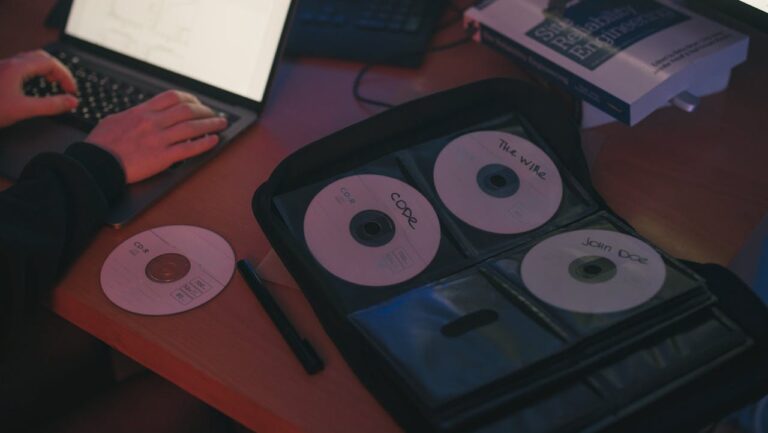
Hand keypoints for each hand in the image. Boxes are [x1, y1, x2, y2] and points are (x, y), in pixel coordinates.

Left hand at [0, 50, 77, 127]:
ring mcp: (3, 68)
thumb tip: (71, 102)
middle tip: (65, 86)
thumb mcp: (24, 110)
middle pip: (41, 57)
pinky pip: (21, 67)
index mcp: (18, 68)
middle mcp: (10, 64)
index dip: (66, 76)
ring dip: (45, 70)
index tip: (72, 91)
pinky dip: (34, 73)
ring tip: (53, 84)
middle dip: (57, 70)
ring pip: (30, 61)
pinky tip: (32, 86)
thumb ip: (51, 105)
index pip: (50, 63)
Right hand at [85, 90, 227, 182]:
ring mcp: (159, 140)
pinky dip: (204, 143)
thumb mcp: (115, 120)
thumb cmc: (101, 144)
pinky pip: (189, 148)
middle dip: (205, 111)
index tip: (197, 103)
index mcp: (142, 112)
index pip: (172, 98)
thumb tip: (142, 114)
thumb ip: (133, 116)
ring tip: (221, 124)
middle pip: (187, 110)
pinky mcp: (162, 157)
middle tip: (215, 114)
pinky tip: (214, 140)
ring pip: (192, 127)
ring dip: (211, 124)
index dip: (190, 99)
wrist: (95, 164)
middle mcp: (153, 123)